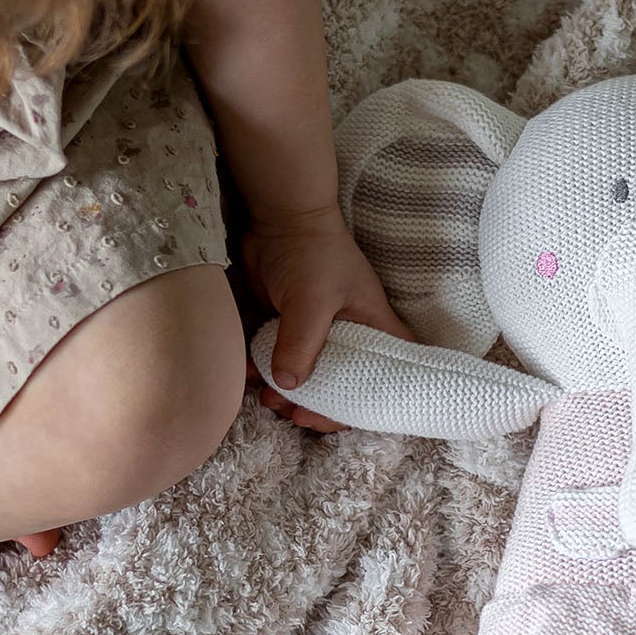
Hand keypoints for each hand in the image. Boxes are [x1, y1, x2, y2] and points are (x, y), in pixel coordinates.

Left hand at [241, 205, 411, 431]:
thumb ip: (302, 342)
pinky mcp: (289, 326)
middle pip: (344, 386)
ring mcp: (319, 332)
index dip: (370, 404)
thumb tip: (288, 386)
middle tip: (291, 413)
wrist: (277, 218)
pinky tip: (248, 376)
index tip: (335, 416)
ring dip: (288, 393)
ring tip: (267, 399)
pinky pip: (281, 359)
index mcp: (374, 329)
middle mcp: (350, 336)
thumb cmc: (312, 252)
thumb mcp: (312, 299)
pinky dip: (266, 372)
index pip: (387, 377)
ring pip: (309, 377)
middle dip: (318, 406)